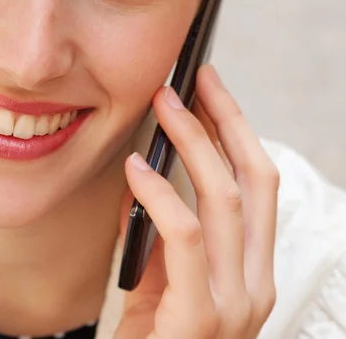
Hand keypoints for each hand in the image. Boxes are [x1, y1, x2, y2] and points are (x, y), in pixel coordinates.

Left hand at [116, 65, 278, 338]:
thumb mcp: (162, 281)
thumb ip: (163, 236)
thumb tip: (148, 177)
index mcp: (251, 272)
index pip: (258, 185)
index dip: (238, 131)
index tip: (211, 90)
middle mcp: (255, 285)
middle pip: (253, 182)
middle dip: (226, 122)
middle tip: (193, 79)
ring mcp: (235, 304)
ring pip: (225, 201)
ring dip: (194, 143)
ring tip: (163, 106)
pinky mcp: (200, 319)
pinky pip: (184, 237)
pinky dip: (160, 195)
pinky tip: (136, 169)